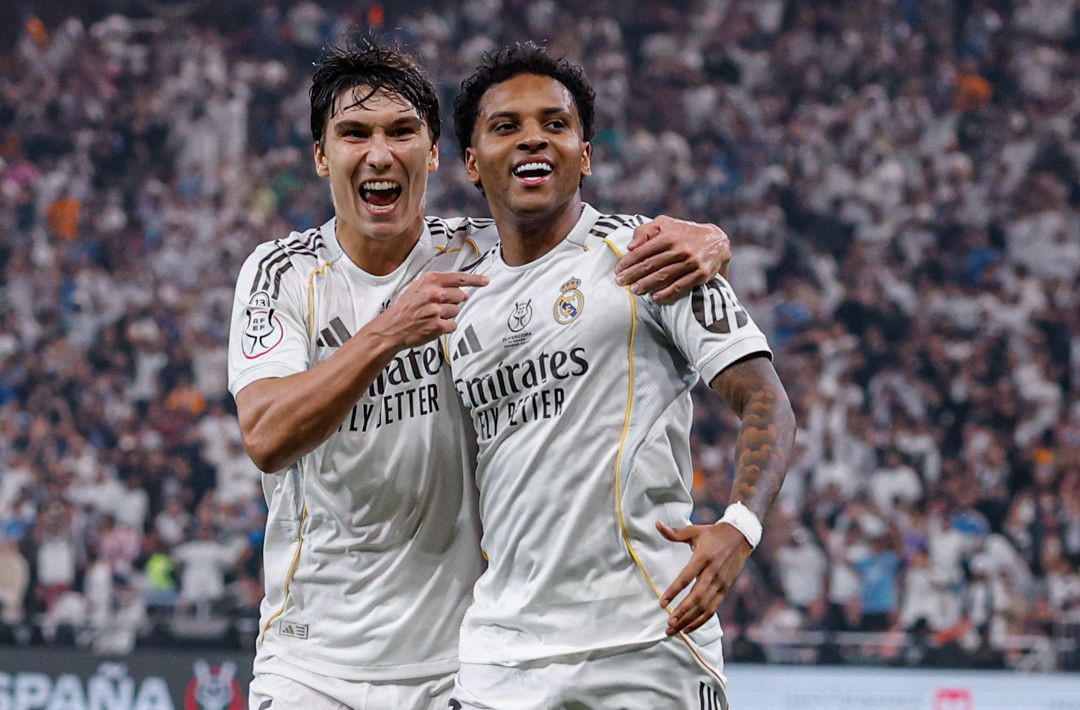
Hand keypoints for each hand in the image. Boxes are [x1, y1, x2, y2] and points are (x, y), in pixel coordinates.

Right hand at [373, 271, 487, 348]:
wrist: (391, 328)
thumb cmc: (403, 309)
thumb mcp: (417, 287)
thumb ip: (437, 285)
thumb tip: (459, 289)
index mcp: (429, 281)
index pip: (459, 278)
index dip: (475, 280)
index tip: (484, 281)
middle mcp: (434, 293)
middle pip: (460, 296)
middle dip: (452, 302)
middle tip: (438, 306)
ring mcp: (436, 309)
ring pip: (456, 311)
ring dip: (447, 315)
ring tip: (432, 316)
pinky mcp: (437, 325)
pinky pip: (452, 325)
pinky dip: (445, 327)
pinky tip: (433, 325)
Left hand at [615, 217, 730, 302]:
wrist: (717, 241)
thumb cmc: (685, 233)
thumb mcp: (666, 224)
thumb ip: (646, 231)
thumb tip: (630, 246)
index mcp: (669, 236)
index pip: (644, 250)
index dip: (629, 261)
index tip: (618, 270)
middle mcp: (680, 249)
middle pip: (651, 265)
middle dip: (633, 275)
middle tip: (620, 282)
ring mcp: (691, 262)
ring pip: (664, 276)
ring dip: (647, 285)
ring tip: (634, 291)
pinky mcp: (701, 275)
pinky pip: (681, 286)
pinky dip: (667, 293)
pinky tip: (655, 298)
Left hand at [657, 520, 751, 634]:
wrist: (741, 537)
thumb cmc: (713, 533)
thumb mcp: (694, 530)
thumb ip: (675, 533)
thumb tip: (657, 524)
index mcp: (703, 557)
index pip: (686, 578)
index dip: (674, 591)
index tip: (662, 603)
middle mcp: (713, 572)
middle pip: (696, 598)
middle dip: (681, 613)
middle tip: (668, 624)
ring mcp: (721, 583)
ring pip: (705, 607)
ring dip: (689, 620)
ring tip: (675, 630)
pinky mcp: (725, 589)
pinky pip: (713, 608)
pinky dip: (701, 620)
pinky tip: (688, 628)